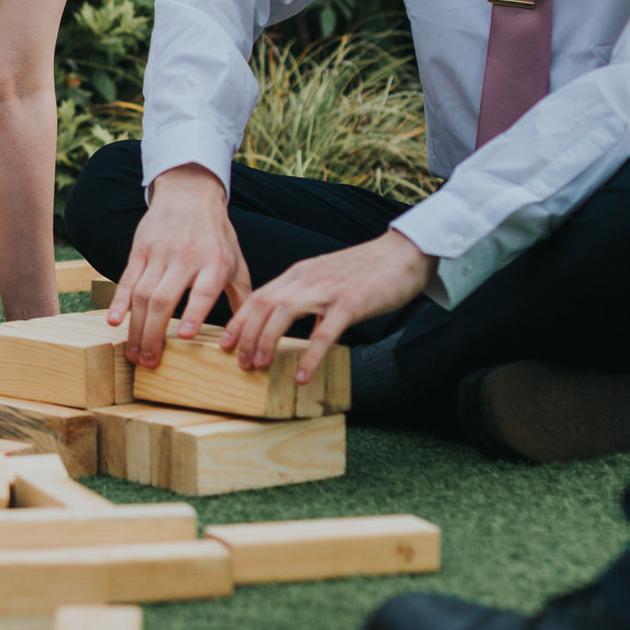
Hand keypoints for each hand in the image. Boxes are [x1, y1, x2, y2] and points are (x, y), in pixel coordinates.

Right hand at [107, 164, 251, 367]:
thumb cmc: (216, 234)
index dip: (193, 312)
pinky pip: (127, 279)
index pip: (202, 290)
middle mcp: (186, 257)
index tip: (185, 336)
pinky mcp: (140, 249)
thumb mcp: (235, 261)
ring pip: (142, 295)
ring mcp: (160, 253)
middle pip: (163, 299)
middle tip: (148, 362)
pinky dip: (118, 302)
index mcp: (215, 263)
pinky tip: (114, 323)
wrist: (189, 193)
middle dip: (153, 334)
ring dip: (136, 327)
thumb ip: (241, 297)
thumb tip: (246, 334)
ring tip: (134, 353)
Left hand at [225, 229, 435, 382]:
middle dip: (246, 334)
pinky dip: (310, 355)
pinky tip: (302, 376)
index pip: (258, 296)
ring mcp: (327, 290)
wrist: (404, 253)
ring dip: (266, 340)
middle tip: (238, 363)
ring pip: (283, 313)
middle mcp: (306, 279)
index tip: (224, 344)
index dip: (238, 321)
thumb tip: (285, 322)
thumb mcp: (326, 279)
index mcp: (299, 275)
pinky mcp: (351, 303)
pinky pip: (325, 332)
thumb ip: (304, 295)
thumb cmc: (366, 271)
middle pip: (263, 305)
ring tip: (259, 367)